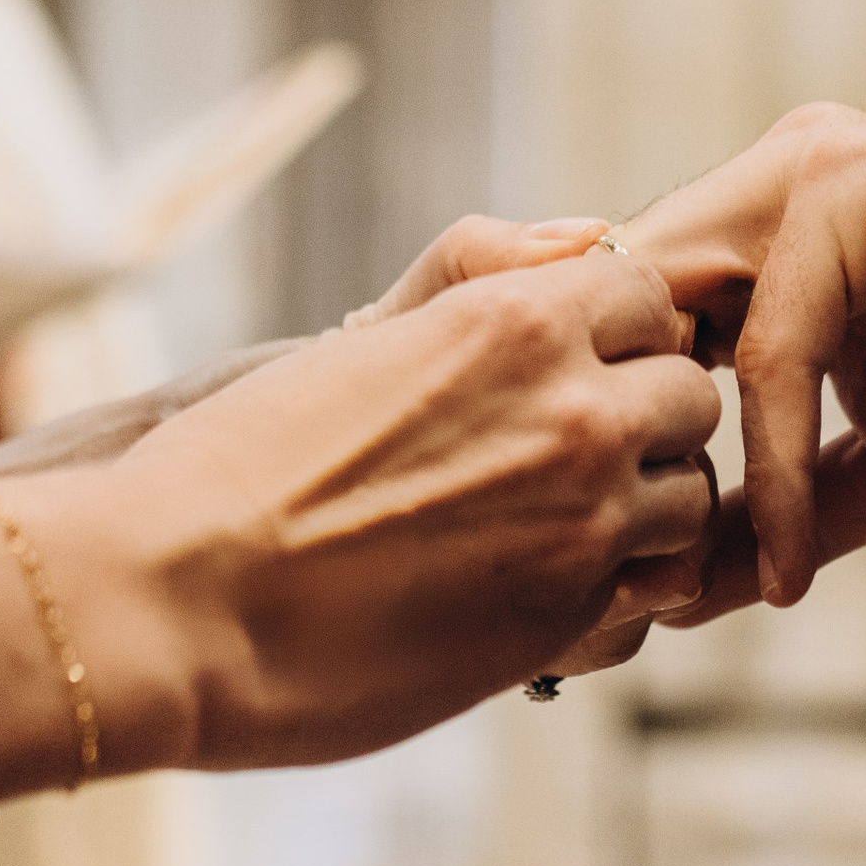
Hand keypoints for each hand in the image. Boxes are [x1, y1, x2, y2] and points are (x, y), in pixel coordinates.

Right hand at [58, 242, 723, 764]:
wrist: (175, 602)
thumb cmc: (245, 466)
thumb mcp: (362, 336)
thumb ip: (478, 272)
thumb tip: (588, 237)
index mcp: (518, 321)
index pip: (654, 300)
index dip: (619, 337)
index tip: (573, 371)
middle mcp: (573, 414)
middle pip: (690, 399)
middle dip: (643, 424)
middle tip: (564, 460)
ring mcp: (582, 525)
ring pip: (688, 504)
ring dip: (640, 518)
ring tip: (549, 534)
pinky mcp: (567, 628)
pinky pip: (649, 601)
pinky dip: (613, 601)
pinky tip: (532, 600)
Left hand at [621, 106, 865, 603]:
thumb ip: (791, 511)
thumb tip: (684, 596)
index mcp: (767, 234)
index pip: (627, 321)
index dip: (604, 431)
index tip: (605, 573)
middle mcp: (767, 189)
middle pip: (616, 315)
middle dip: (601, 444)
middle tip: (602, 596)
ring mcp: (803, 178)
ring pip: (673, 325)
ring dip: (666, 462)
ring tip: (667, 586)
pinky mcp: (851, 195)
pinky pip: (774, 348)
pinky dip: (767, 464)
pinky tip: (790, 570)